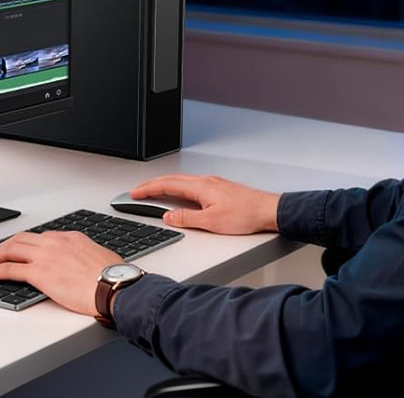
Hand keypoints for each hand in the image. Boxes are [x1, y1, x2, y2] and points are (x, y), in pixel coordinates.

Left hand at [0, 231, 123, 315]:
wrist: (114, 285)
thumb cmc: (113, 276)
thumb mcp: (98, 258)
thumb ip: (83, 257)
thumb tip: (81, 266)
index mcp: (70, 237)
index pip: (40, 238)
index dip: (25, 245)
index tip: (19, 251)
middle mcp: (55, 241)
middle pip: (20, 239)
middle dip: (4, 247)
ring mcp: (44, 255)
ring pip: (9, 250)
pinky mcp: (38, 272)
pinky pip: (7, 269)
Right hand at [131, 174, 279, 234]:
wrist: (268, 211)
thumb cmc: (246, 215)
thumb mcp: (211, 222)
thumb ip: (187, 218)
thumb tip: (169, 216)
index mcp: (201, 186)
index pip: (167, 184)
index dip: (148, 188)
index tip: (135, 193)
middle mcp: (206, 181)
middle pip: (173, 180)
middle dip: (152, 185)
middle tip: (138, 191)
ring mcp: (213, 184)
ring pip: (182, 182)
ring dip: (165, 186)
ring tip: (154, 193)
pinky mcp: (220, 189)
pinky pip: (192, 185)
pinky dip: (179, 189)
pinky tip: (180, 197)